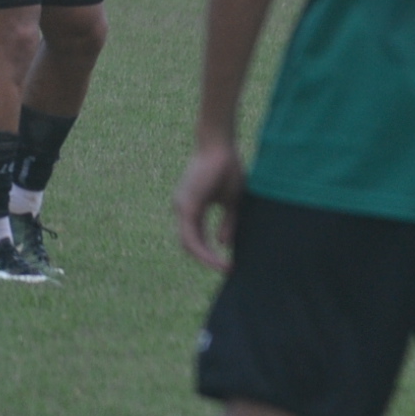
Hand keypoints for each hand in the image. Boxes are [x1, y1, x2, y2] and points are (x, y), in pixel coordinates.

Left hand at [174, 139, 245, 273]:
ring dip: (206, 259)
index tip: (228, 264)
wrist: (221, 146)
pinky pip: (191, 237)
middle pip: (190, 244)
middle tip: (227, 269)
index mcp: (192, 207)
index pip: (197, 237)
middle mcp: (182, 208)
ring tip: (225, 268)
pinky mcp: (187, 207)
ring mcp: (182, 207)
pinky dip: (203, 251)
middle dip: (207, 259)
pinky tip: (217, 259)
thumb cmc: (227, 169)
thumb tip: (223, 244)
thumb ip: (228, 223)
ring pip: (188, 244)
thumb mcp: (232, 202)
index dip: (210, 253)